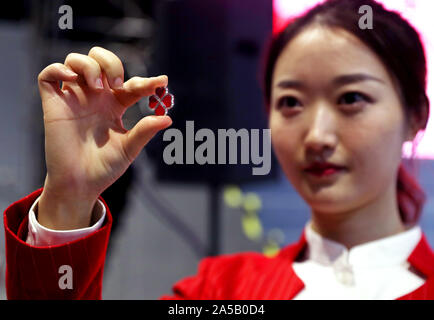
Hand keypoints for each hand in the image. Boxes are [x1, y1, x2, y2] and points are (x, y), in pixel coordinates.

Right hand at [37, 47, 171, 228]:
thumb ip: (145, 130)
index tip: (161, 83)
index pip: (131, 84)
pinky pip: (48, 76)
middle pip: (100, 60)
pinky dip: (58, 69)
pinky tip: (71, 79)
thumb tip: (168, 118)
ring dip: (89, 65)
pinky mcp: (54, 105)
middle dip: (111, 63)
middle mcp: (94, 98)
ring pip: (76, 61)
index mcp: (114, 106)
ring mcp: (74, 99)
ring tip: (97, 87)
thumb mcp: (129, 148)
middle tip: (118, 85)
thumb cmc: (105, 168)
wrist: (80, 185)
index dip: (146, 81)